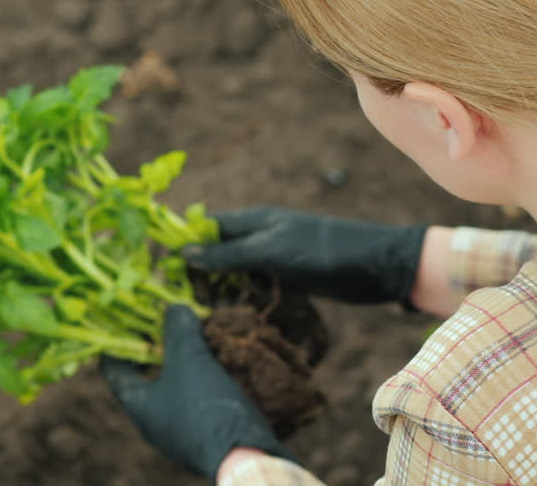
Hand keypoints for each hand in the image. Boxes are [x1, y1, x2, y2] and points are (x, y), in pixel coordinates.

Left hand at [100, 305, 292, 479]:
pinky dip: (199, 379)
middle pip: (144, 378)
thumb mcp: (189, 359)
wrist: (245, 457)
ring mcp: (179, 431)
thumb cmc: (205, 407)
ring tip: (191, 337)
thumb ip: (179, 330)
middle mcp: (154, 422)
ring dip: (179, 363)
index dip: (115, 342)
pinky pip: (194, 400)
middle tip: (162, 322)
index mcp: (139, 406)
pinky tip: (215, 364)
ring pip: (172, 389)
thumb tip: (173, 307)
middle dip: (153, 348)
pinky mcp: (204, 435)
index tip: (120, 320)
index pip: (113, 370)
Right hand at [184, 207, 427, 305]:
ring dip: (219, 288)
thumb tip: (185, 253)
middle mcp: (261, 237)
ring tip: (199, 312)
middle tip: (177, 299)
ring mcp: (276, 258)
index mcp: (255, 221)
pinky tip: (232, 315)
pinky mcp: (291, 278)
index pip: (207, 227)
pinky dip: (243, 298)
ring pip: (236, 271)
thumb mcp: (271, 252)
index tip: (160, 268)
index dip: (184, 244)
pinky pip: (256, 286)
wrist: (377, 266)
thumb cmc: (324, 251)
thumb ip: (229, 254)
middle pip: (218, 251)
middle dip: (198, 271)